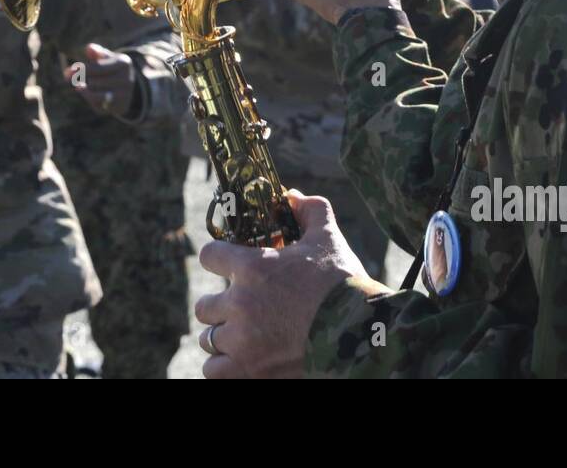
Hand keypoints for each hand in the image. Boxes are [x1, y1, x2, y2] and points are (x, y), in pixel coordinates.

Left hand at [65, 42, 137, 115]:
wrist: (128, 90)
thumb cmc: (112, 69)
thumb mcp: (107, 58)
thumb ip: (97, 53)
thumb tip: (89, 48)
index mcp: (123, 63)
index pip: (97, 67)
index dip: (81, 69)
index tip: (69, 71)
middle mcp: (126, 79)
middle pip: (94, 81)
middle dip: (80, 78)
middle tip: (67, 75)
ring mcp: (123, 95)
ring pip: (94, 93)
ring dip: (83, 87)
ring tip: (79, 84)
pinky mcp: (118, 106)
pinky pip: (97, 104)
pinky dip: (89, 97)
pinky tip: (85, 91)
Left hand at [194, 190, 384, 378]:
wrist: (362, 335)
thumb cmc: (343, 283)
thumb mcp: (329, 238)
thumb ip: (310, 211)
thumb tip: (292, 195)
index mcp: (253, 268)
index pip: (209, 256)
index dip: (219, 258)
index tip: (230, 264)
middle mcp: (240, 304)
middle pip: (204, 305)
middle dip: (222, 304)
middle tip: (244, 306)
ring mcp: (243, 342)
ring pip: (208, 339)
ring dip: (223, 335)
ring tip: (243, 334)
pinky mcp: (250, 371)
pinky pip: (214, 370)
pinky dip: (223, 365)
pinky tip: (241, 358)